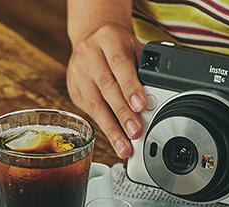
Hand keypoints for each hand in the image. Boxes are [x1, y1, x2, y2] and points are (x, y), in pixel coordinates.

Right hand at [67, 23, 145, 157]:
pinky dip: (105, 127)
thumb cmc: (117, 46)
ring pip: (95, 104)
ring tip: (124, 146)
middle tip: (136, 133)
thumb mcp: (133, 48)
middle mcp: (89, 54)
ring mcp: (78, 73)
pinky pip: (90, 112)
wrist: (91, 37)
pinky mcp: (74, 91)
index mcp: (108, 39)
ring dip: (112, 128)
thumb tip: (154, 101)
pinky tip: (115, 138)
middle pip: (107, 88)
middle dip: (123, 114)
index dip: (130, 87)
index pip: (120, 65)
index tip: (141, 106)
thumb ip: (142, 70)